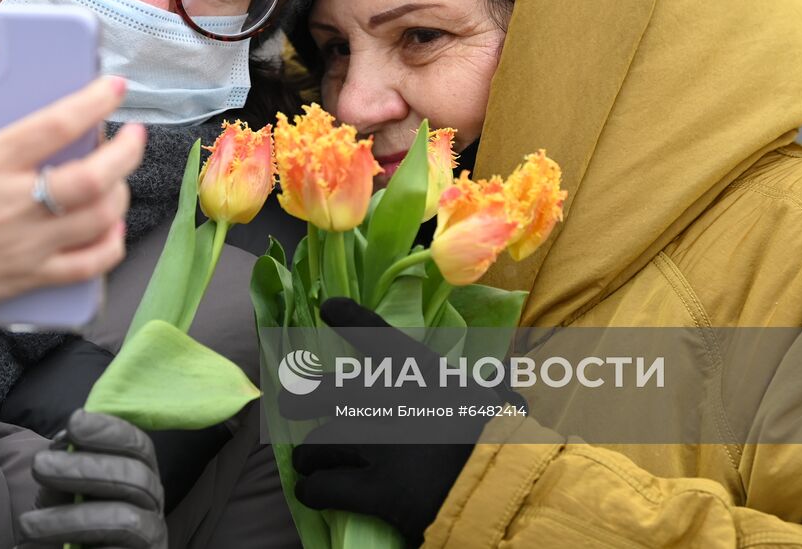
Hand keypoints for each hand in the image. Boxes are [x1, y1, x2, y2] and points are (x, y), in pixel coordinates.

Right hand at [0, 76, 144, 353]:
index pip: (55, 124)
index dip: (94, 101)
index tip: (114, 87)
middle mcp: (11, 203)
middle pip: (93, 177)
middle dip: (127, 151)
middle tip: (134, 134)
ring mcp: (23, 245)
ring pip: (99, 218)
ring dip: (121, 192)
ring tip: (119, 175)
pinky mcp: (26, 279)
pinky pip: (87, 266)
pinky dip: (110, 245)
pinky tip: (112, 226)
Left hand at [19, 410, 166, 548]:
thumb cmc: (66, 526)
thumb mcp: (62, 490)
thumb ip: (68, 462)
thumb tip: (66, 438)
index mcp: (139, 475)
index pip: (138, 445)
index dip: (110, 430)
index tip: (75, 422)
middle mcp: (152, 502)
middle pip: (136, 476)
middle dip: (86, 467)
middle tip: (39, 465)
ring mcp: (151, 535)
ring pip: (124, 518)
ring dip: (71, 518)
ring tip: (27, 525)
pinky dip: (80, 547)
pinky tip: (49, 548)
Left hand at [289, 298, 518, 546]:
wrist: (512, 484)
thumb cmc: (502, 438)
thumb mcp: (487, 396)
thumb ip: (468, 385)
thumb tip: (489, 380)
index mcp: (423, 374)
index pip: (378, 334)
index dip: (349, 317)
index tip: (328, 307)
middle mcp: (392, 401)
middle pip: (327, 391)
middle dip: (302, 397)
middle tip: (289, 403)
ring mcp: (381, 445)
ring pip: (318, 444)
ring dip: (309, 455)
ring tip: (308, 462)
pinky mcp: (378, 491)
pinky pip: (323, 488)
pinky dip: (313, 490)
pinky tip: (313, 492)